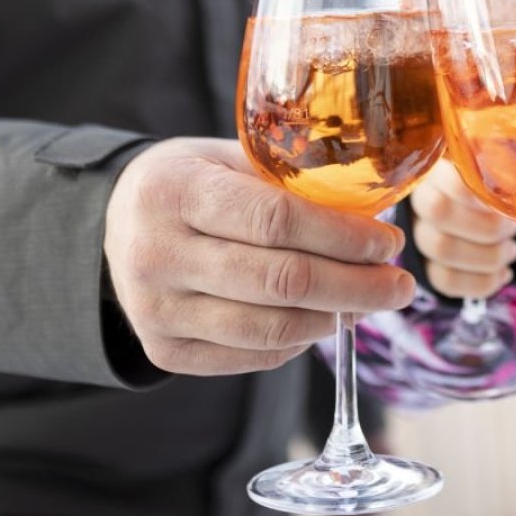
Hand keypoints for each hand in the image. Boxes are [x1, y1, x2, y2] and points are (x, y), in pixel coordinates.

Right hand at [103, 138, 412, 375]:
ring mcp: (156, 310)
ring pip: (271, 328)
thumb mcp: (230, 158)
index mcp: (176, 191)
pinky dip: (299, 342)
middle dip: (357, 287)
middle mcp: (158, 254)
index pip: (278, 221)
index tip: (389, 242)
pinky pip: (252, 357)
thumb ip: (293, 182)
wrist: (114, 223)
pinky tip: (322, 319)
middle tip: (401, 284)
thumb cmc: (194, 182)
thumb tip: (379, 216)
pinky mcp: (164, 350)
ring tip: (370, 302)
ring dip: (335, 319)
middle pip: (282, 282)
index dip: (343, 237)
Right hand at [408, 160, 515, 297]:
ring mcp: (420, 234)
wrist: (482, 210)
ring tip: (512, 250)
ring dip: (489, 256)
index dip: (479, 192)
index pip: (450, 179)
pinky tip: (504, 273)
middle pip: (441, 213)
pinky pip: (446, 280)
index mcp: (441, 168)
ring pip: (442, 250)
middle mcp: (421, 199)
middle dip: (488, 227)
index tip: (506, 200)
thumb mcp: (498, 168)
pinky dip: (482, 282)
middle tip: (512, 229)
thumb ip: (505, 166)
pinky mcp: (427, 266)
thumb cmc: (494, 185)